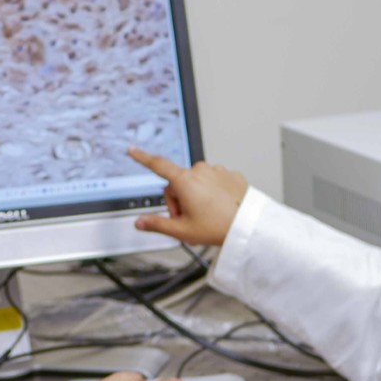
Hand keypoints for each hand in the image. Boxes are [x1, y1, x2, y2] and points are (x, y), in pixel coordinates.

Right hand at [128, 147, 248, 245]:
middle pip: (177, 183)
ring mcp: (217, 171)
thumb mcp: (182, 230)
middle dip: (179, 200)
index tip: (132, 149)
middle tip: (189, 219)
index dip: (142, 158)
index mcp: (184, 181)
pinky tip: (220, 207)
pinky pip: (214, 182)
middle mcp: (200, 171)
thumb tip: (140, 222)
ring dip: (196, 196)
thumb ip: (157, 224)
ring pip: (196, 182)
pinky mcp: (230, 175)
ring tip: (208, 215)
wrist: (248, 226)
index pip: (157, 165)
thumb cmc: (218, 227)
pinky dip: (213, 193)